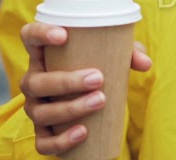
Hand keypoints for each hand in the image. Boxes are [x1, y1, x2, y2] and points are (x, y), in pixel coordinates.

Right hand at [19, 22, 152, 155]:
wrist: (92, 98)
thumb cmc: (98, 67)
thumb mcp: (113, 55)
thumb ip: (128, 54)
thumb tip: (145, 63)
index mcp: (44, 55)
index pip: (30, 36)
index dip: (40, 33)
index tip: (64, 35)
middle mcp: (33, 81)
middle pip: (35, 82)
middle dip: (66, 81)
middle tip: (98, 78)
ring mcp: (35, 108)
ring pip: (40, 112)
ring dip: (69, 108)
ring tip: (99, 101)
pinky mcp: (42, 133)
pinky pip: (43, 142)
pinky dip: (61, 140)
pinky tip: (83, 132)